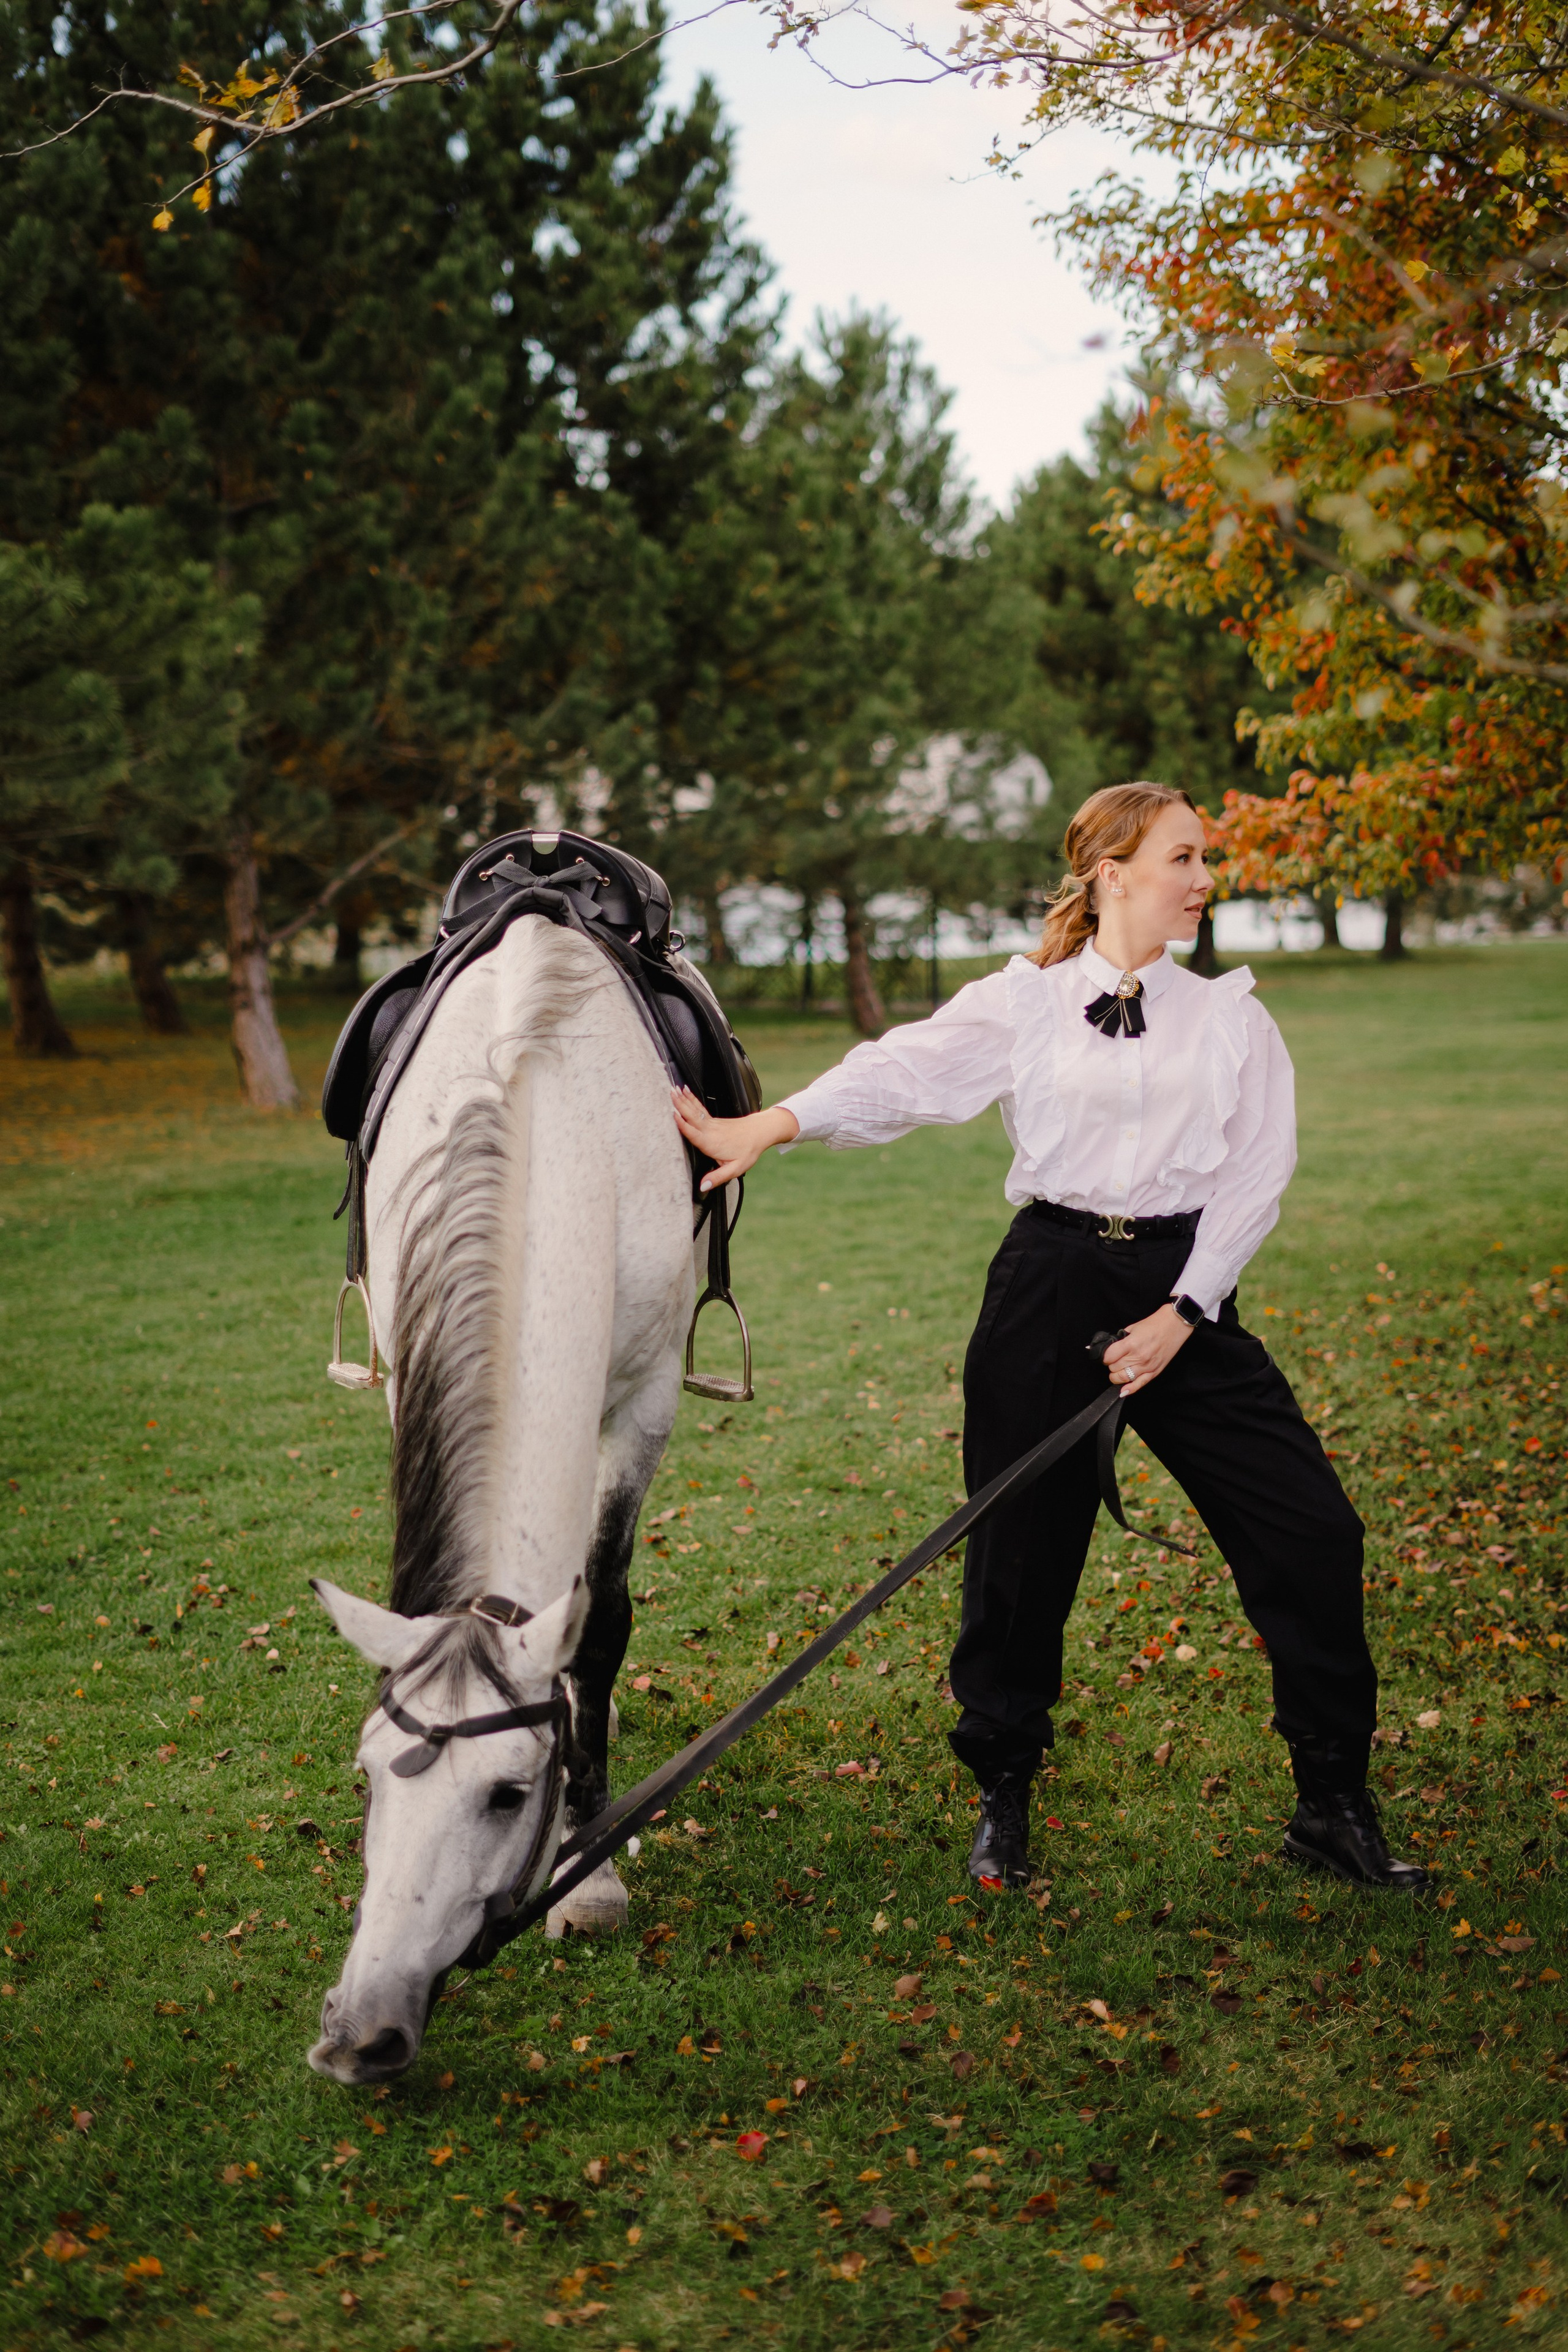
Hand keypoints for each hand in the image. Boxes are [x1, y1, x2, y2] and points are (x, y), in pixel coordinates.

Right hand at [672, 1087, 799, 1190]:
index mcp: (711, 1143)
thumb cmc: (748, 1150)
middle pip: (691, 1116)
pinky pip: (699, 1108)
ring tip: (673, 1088)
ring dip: (683, 1099)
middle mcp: (709, 1131)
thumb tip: (702, 1186)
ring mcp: (711, 1123)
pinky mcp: (714, 1120)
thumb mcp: (735, 1169)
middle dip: (679, 1105)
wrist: (761, 1132)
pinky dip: (691, 1099)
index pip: (693, 1133)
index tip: (672, 1115)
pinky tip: (686, 1092)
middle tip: (668, 1093)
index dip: (682, 1125)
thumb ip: (718, 1177)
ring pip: (694, 1109)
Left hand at [1102, 1304, 1195, 1397]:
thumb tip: (1111, 1348)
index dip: (1105, 1356)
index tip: (1107, 1355)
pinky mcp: (1155, 1371)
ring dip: (1117, 1375)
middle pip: (1114, 1368)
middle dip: (1111, 1364)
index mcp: (1131, 1344)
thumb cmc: (1155, 1324)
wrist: (1174, 1325)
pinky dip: (1130, 1389)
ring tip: (1119, 1369)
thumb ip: (1121, 1340)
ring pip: (1123, 1378)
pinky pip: (1139, 1384)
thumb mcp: (1133, 1328)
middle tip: (1115, 1359)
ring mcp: (1147, 1366)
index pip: (1108, 1358)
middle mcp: (1138, 1357)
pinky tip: (1124, 1390)